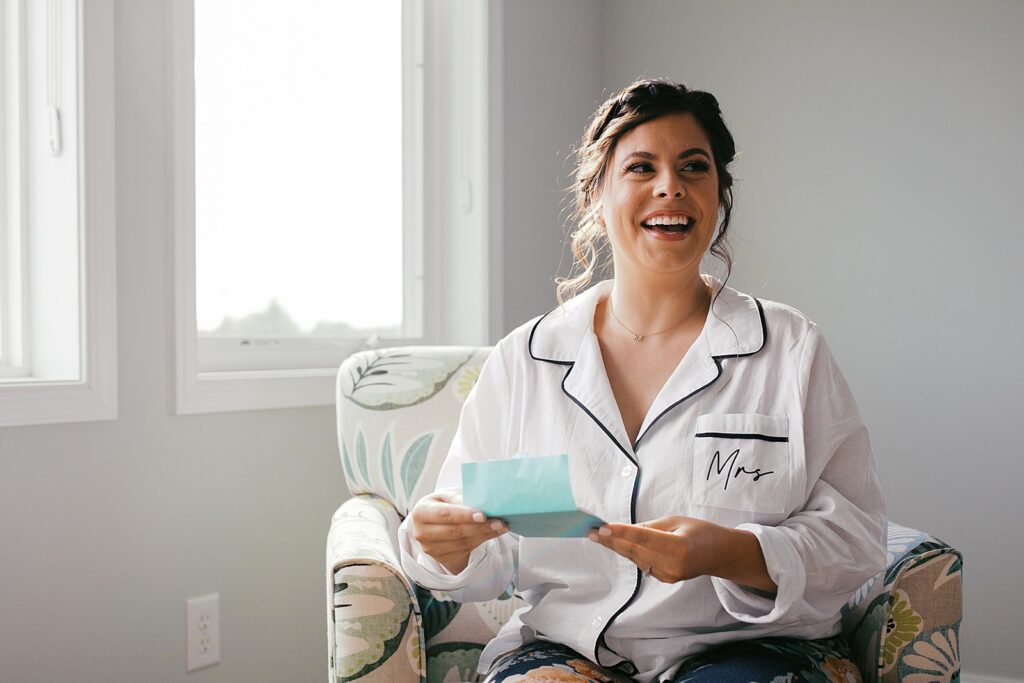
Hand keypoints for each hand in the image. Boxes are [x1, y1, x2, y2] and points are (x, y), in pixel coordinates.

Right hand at [409, 489, 507, 574]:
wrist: (432, 522)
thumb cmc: (441, 505)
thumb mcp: (445, 496)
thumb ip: (458, 498)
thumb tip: (478, 504)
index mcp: (421, 512)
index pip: (445, 514)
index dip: (464, 515)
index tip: (483, 515)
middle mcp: (422, 533)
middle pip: (455, 531)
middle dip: (480, 527)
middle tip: (499, 522)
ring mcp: (430, 548)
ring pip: (462, 543)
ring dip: (484, 535)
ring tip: (500, 527)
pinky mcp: (441, 558)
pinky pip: (465, 551)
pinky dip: (481, 542)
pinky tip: (492, 534)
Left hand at [587, 515, 775, 590]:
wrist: (719, 554)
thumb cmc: (700, 532)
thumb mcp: (677, 521)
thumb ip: (652, 527)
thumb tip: (626, 530)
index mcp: (679, 547)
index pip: (645, 538)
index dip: (622, 533)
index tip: (603, 528)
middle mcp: (673, 565)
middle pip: (635, 551)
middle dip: (612, 541)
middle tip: (591, 532)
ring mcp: (669, 575)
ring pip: (636, 558)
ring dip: (618, 546)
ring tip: (600, 535)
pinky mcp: (666, 579)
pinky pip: (643, 563)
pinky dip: (631, 553)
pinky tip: (620, 544)